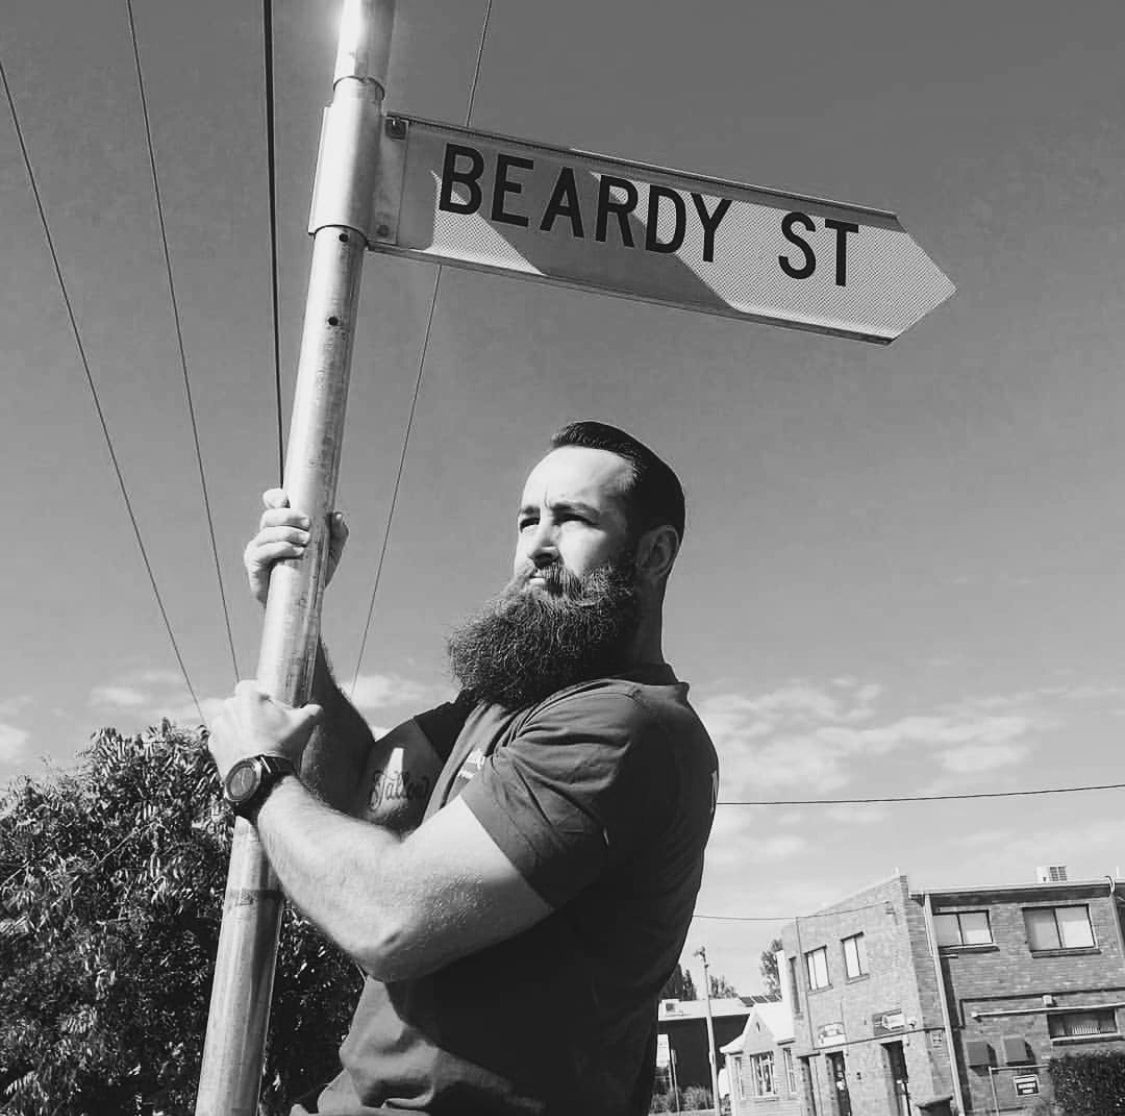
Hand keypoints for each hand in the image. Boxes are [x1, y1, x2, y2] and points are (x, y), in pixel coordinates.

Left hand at [208, 680, 323, 780]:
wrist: (260, 776)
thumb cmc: (280, 745)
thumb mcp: (304, 724)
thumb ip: (312, 711)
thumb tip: (317, 709)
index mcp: (247, 696)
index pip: (250, 686)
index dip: (261, 697)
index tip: (271, 708)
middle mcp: (228, 708)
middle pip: (240, 705)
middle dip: (251, 713)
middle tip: (267, 727)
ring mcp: (218, 727)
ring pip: (230, 722)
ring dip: (240, 729)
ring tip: (257, 743)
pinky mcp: (213, 746)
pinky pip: (223, 740)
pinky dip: (232, 745)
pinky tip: (247, 753)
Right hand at [243, 488, 348, 605]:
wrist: (302, 602)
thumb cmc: (313, 573)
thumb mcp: (331, 552)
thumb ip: (337, 534)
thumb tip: (337, 515)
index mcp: (281, 526)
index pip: (272, 504)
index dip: (275, 497)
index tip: (286, 500)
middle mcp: (266, 535)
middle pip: (269, 516)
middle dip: (289, 516)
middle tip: (308, 525)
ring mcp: (258, 549)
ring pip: (267, 532)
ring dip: (287, 533)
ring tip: (306, 541)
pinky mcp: (254, 566)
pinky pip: (263, 552)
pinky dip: (279, 548)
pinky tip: (295, 551)